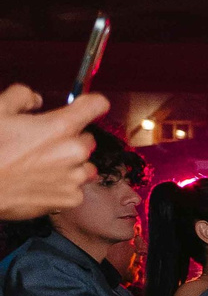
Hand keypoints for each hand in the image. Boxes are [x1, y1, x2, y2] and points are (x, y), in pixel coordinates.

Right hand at [0, 87, 108, 220]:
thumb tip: (35, 99)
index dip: (91, 104)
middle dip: (69, 138)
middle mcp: (74, 151)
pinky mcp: (71, 199)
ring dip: (69, 163)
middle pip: (86, 138)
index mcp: (60, 126)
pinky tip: (40, 182)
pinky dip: (63, 185)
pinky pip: (76, 187)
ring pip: (84, 164)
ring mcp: (75, 177)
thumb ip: (21, 96)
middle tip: (41, 144)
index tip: (85, 107)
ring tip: (40, 165)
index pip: (97, 105)